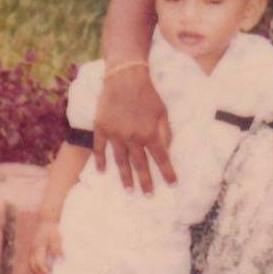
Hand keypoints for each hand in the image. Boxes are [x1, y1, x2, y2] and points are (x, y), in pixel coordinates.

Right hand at [29, 219, 63, 273]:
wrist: (46, 221)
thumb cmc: (52, 230)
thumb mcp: (57, 238)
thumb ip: (58, 249)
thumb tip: (61, 260)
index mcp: (39, 247)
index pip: (39, 263)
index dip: (43, 270)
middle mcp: (33, 249)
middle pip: (33, 265)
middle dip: (39, 272)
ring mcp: (32, 248)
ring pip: (31, 263)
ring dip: (37, 270)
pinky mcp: (33, 247)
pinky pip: (32, 259)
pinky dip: (36, 265)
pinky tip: (43, 267)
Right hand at [93, 65, 173, 192]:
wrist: (125, 78)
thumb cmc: (148, 94)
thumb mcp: (163, 112)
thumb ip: (166, 132)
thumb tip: (167, 150)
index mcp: (150, 134)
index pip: (161, 158)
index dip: (167, 172)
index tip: (172, 185)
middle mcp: (132, 137)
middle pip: (140, 164)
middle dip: (146, 181)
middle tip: (148, 196)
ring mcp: (115, 134)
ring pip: (120, 161)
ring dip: (125, 177)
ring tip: (129, 190)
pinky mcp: (101, 128)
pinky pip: (99, 149)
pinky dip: (100, 161)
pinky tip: (102, 172)